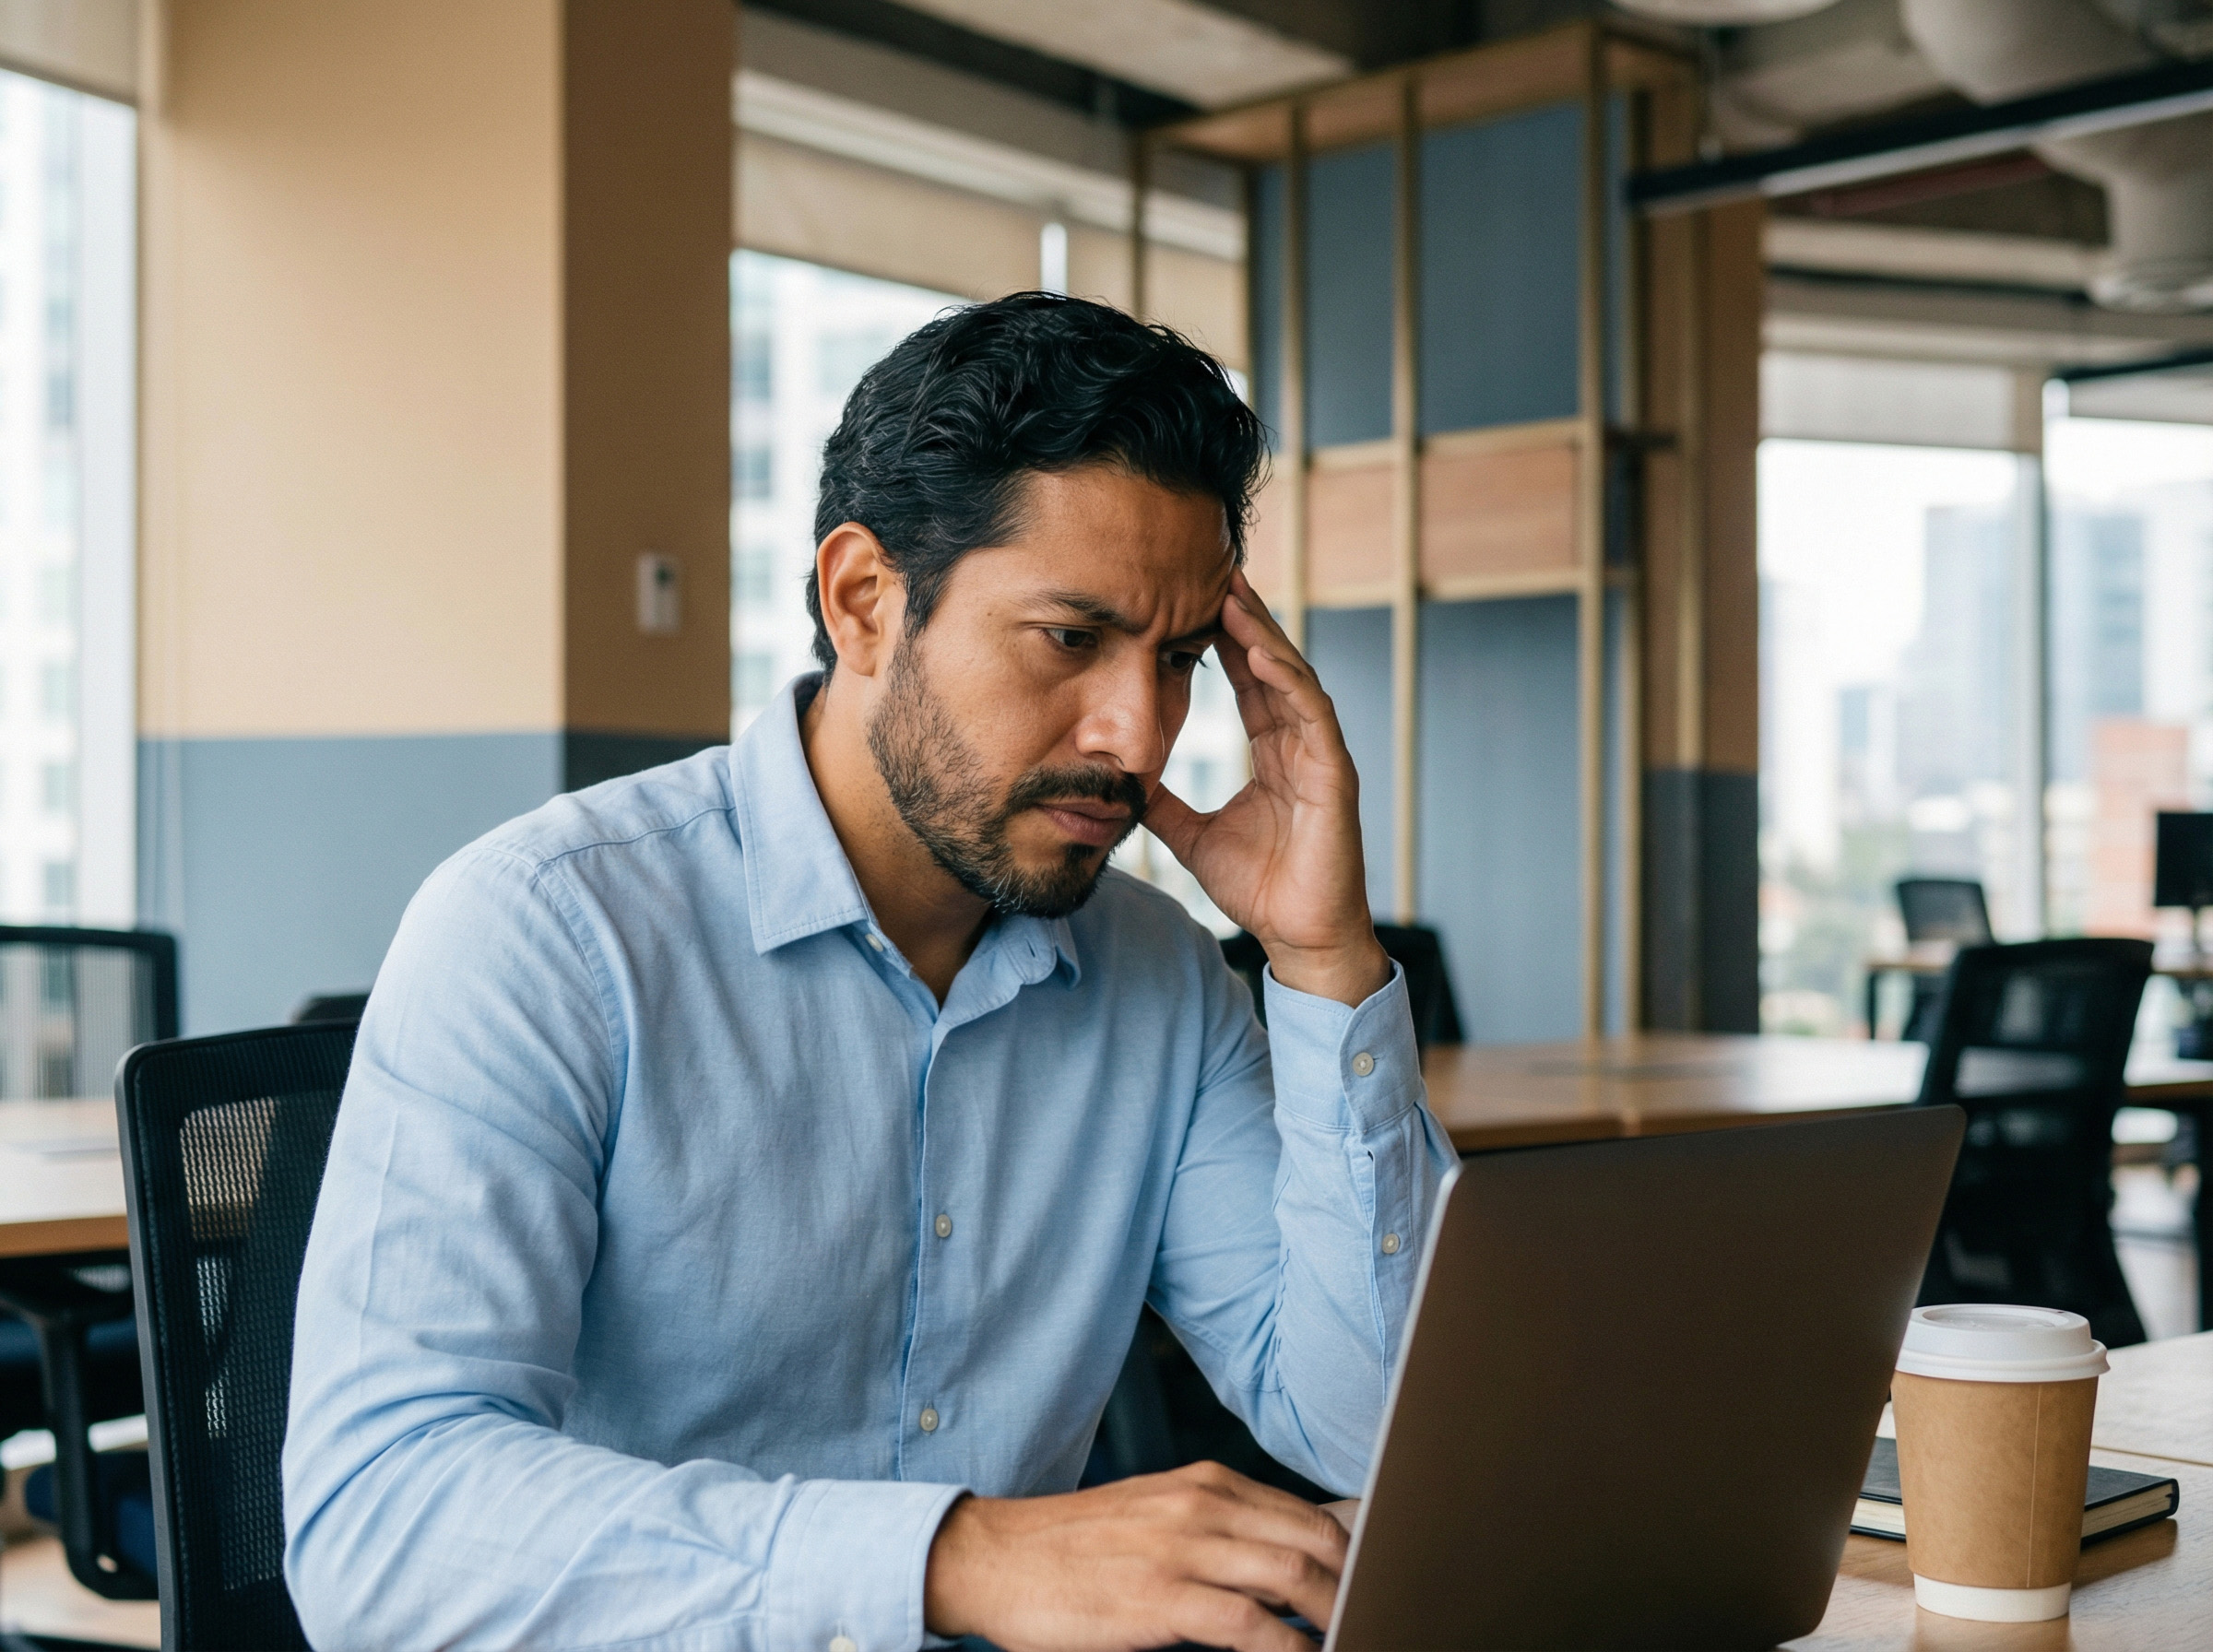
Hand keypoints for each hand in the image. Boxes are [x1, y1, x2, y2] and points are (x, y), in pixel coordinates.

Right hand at [922, 1460, 1349, 1651]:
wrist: (995, 1556)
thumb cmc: (1074, 1547)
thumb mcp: (1155, 1518)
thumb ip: (1217, 1532)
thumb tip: (1283, 1574)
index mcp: (1205, 1483)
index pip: (1308, 1515)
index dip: (1351, 1557)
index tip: (1372, 1588)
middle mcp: (1202, 1505)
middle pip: (1314, 1542)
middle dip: (1354, 1587)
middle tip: (1374, 1618)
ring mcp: (1182, 1549)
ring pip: (1292, 1575)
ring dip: (1334, 1614)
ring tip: (1352, 1638)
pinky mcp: (1160, 1598)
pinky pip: (1249, 1626)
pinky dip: (1289, 1649)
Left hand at [1146, 570, 1389, 1006]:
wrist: (1297, 937)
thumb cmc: (1260, 889)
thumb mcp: (1193, 837)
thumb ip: (1165, 805)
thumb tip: (1122, 784)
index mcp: (1272, 753)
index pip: (1248, 681)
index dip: (1224, 640)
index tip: (1190, 600)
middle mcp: (1299, 745)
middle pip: (1272, 665)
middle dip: (1245, 618)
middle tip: (1213, 570)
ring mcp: (1320, 756)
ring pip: (1293, 678)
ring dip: (1264, 635)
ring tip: (1232, 594)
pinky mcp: (1334, 775)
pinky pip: (1312, 715)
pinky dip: (1287, 679)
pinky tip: (1262, 651)